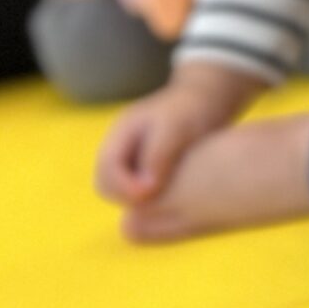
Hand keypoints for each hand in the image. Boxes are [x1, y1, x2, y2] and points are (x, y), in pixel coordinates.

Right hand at [94, 61, 259, 203]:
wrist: (203, 104)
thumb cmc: (190, 111)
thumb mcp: (176, 128)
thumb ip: (159, 156)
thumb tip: (145, 190)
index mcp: (120, 133)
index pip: (107, 167)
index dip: (123, 185)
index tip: (149, 194)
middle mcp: (118, 149)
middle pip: (105, 184)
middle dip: (126, 196)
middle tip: (158, 202)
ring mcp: (127, 161)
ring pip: (118, 192)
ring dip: (136, 201)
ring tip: (166, 200)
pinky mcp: (141, 172)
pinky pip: (135, 194)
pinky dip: (148, 201)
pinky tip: (172, 198)